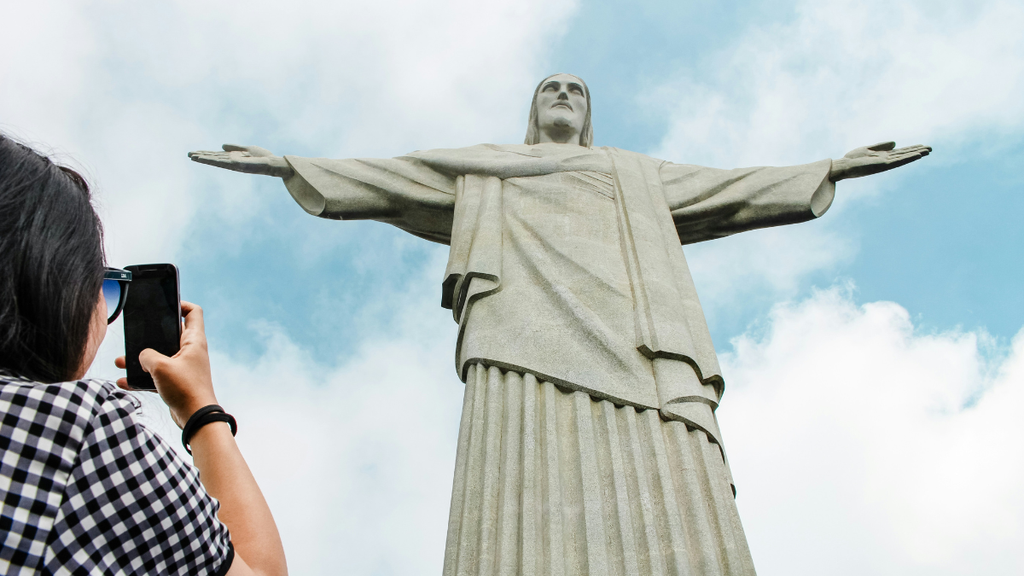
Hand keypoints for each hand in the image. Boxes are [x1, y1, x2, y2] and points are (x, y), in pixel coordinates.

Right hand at [115, 301, 218, 427]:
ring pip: (159, 356)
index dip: (181, 304)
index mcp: (193, 341)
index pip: (193, 312)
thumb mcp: (160, 366)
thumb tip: (142, 356)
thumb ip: (147, 355)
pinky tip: (124, 381)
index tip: (165, 305)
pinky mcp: (176, 381)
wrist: (195, 417)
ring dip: (141, 359)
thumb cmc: (185, 389)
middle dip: (150, 336)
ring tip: (121, 361)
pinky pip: (156, 374)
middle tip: (135, 336)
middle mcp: (190, 351)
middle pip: (170, 334)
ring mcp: (183, 366)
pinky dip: (142, 377)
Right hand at [188, 144, 294, 177]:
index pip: (216, 156)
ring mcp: (234, 164)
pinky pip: (225, 162)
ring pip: (216, 161)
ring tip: (193, 157)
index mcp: (233, 158)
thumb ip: (235, 147)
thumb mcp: (247, 149)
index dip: (206, 154)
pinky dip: (215, 160)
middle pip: (214, 159)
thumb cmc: (263, 157)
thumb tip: (222, 145)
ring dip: (205, 159)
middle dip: (202, 157)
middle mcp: (232, 162)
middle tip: (188, 155)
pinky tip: (207, 159)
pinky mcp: (238, 165)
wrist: (273, 163)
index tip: (194, 153)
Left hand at [829, 141, 931, 181]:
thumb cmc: (853, 159)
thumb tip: (895, 143)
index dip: (912, 149)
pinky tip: (916, 155)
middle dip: (917, 151)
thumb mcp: (868, 148)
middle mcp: (886, 160)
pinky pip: (898, 161)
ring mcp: (885, 163)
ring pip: (904, 158)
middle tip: (931, 148)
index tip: (923, 146)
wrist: (843, 166)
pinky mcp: (883, 165)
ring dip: (916, 154)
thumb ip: (881, 146)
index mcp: (883, 156)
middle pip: (905, 155)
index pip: (900, 152)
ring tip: (927, 151)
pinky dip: (907, 158)